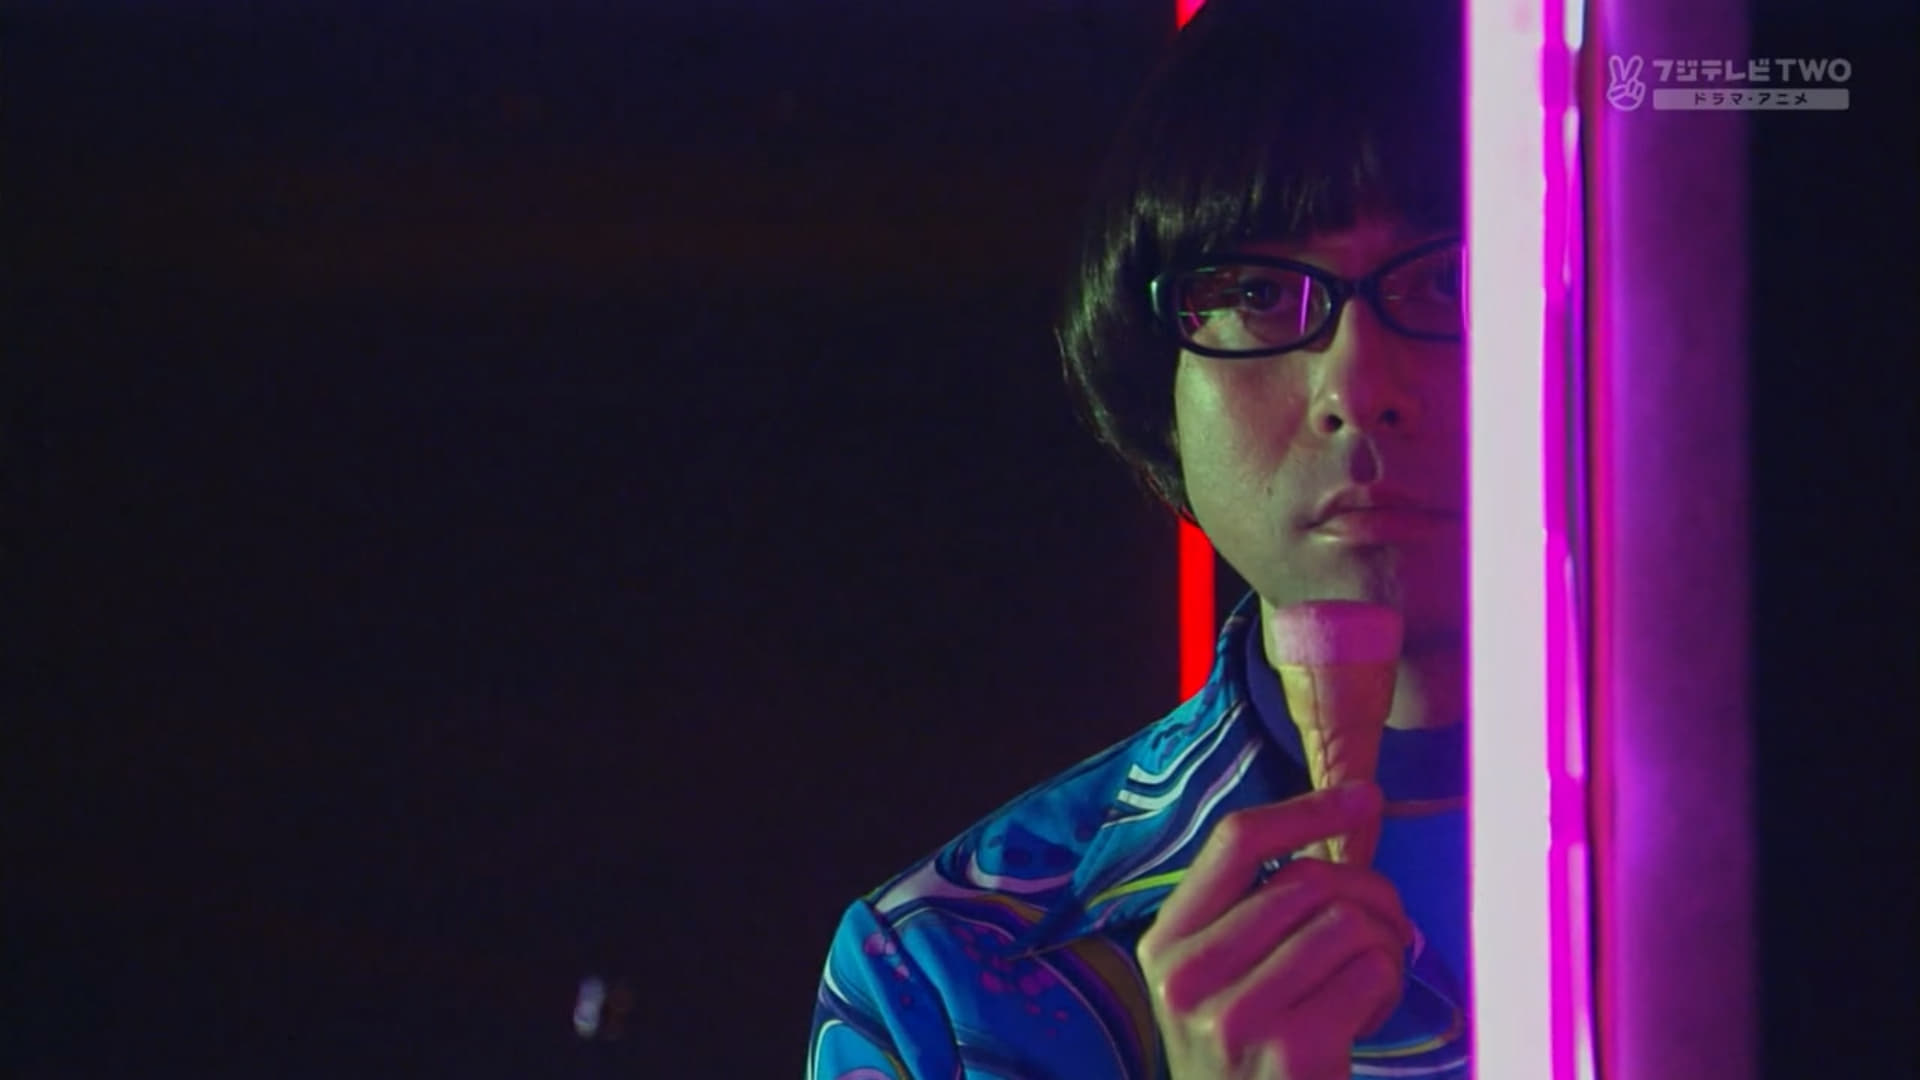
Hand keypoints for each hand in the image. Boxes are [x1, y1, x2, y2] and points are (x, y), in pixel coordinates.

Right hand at [1135, 782, 1412, 1079]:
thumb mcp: (1218, 984)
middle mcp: (1187, 977)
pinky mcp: (1291, 1051)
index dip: (1305, 809)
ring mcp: (1235, 1017)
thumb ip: (1252, 912)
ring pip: (1345, 922)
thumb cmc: (1247, 1058)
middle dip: (1368, 892)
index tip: (1362, 796)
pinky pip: (1370, 972)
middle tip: (1390, 925)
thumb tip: (1342, 814)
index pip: (1235, 841)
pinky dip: (1389, 985)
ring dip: (1383, 943)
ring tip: (1375, 976)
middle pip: (1304, 879)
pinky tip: (1370, 1015)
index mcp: (1165, 944)